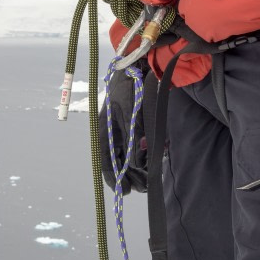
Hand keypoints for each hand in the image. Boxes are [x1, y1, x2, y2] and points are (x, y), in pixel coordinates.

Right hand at [98, 61, 149, 194]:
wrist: (135, 67)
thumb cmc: (129, 88)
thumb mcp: (131, 112)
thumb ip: (134, 136)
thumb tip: (136, 162)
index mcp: (105, 132)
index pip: (105, 162)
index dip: (114, 179)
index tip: (125, 191)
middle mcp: (112, 134)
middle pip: (118, 163)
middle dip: (130, 177)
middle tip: (144, 188)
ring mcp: (123, 131)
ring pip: (128, 157)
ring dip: (138, 169)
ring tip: (149, 179)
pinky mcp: (134, 127)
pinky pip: (137, 147)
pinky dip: (145, 156)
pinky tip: (153, 162)